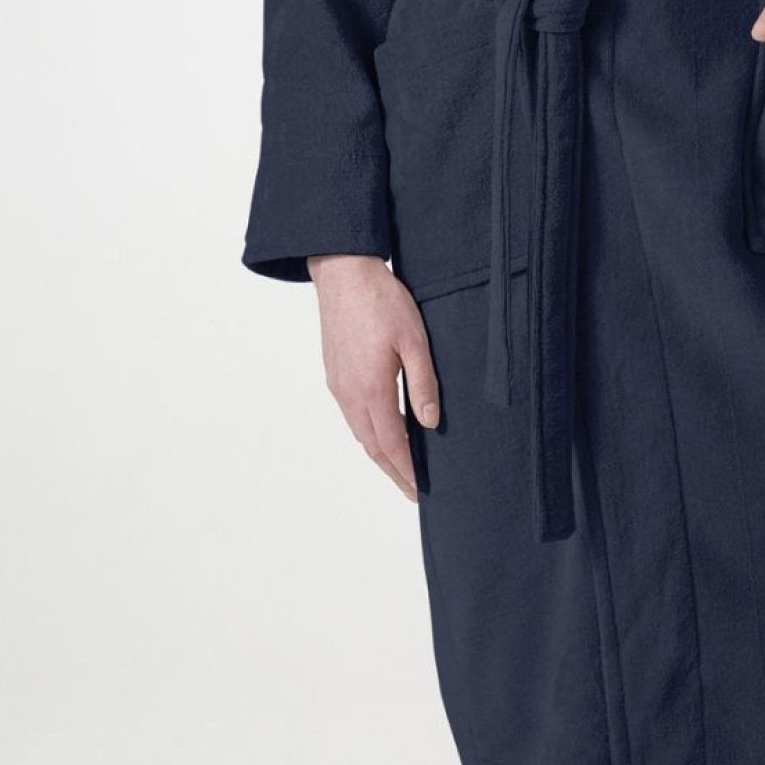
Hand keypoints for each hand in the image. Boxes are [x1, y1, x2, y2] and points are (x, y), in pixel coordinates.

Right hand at [307, 254, 437, 504]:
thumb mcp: (414, 340)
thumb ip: (423, 384)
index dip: (406, 470)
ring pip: (359, 432)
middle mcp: (350, 394)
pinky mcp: (334, 374)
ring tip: (400, 468)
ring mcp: (338, 385)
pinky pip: (351, 416)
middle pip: (372, 447)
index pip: (392, 444)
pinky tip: (381, 431)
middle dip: (393, 472)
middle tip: (412, 491)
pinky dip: (368, 433)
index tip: (420, 490)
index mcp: (372, 389)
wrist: (343, 273)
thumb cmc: (381, 301)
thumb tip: (430, 423)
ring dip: (380, 454)